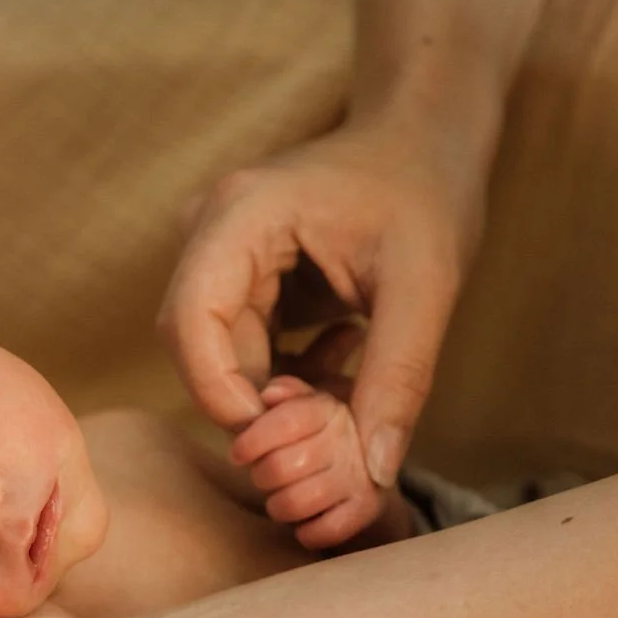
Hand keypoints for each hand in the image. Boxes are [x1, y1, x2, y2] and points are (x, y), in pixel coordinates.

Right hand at [158, 118, 482, 486]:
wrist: (422, 142)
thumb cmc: (425, 191)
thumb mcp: (427, 284)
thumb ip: (398, 377)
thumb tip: (373, 475)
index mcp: (240, 214)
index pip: (190, 320)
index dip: (219, 392)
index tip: (279, 438)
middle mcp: (211, 232)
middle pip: (199, 347)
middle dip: (258, 403)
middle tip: (330, 431)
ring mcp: (218, 256)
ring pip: (223, 358)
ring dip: (281, 392)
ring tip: (353, 383)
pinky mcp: (239, 281)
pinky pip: (245, 351)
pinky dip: (290, 374)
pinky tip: (346, 352)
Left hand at [229, 375, 413, 549]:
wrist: (366, 465)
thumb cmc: (316, 435)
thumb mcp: (300, 407)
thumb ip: (282, 397)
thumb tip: (269, 395)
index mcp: (331, 408)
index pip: (288, 422)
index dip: (254, 440)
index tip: (238, 454)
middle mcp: (354, 437)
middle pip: (282, 466)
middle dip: (262, 476)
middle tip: (262, 477)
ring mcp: (365, 473)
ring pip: (298, 501)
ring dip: (279, 506)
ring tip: (279, 501)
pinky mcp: (371, 506)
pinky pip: (330, 529)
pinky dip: (309, 533)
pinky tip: (303, 526)